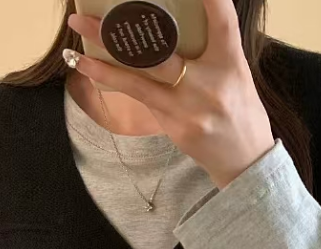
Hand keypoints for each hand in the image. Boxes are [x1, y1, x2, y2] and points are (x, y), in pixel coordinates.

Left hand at [65, 0, 274, 188]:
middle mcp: (208, 82)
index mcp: (230, 62)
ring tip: (75, 55)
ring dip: (103, 67)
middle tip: (84, 17)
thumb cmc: (239, 110)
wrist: (244, 159)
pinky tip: (94, 73)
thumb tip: (168, 28)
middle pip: (159, 50)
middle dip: (120, 32)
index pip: (221, 21)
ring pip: (139, 82)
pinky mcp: (174, 126)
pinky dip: (118, 85)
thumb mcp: (234, 72)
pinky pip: (142, 100)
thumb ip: (209, 48)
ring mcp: (188, 107)